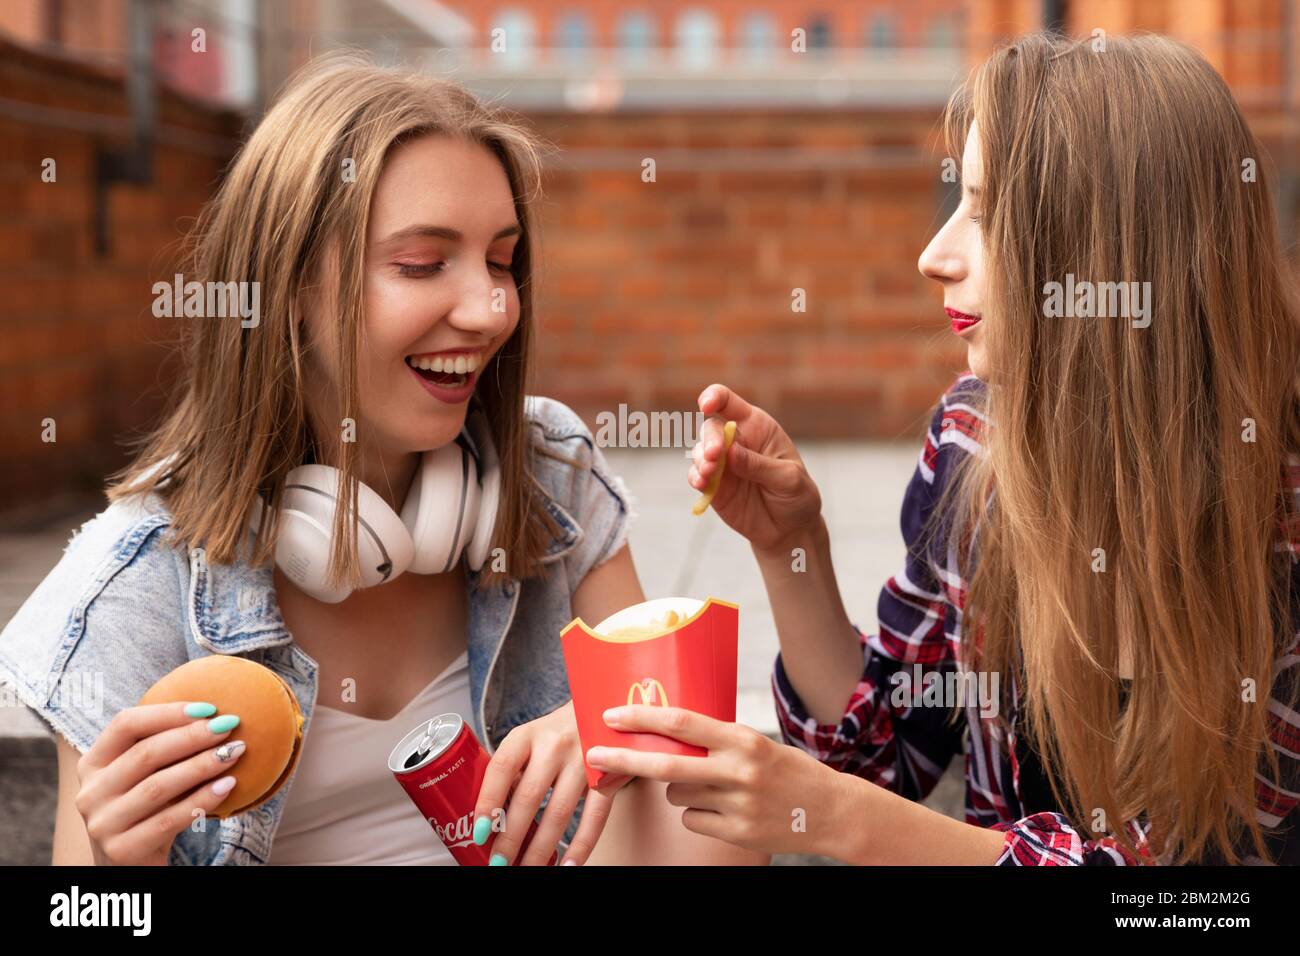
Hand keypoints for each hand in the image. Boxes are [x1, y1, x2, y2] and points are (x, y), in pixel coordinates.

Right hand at [75, 702, 247, 864]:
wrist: (130, 864)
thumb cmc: (145, 808)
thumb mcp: (143, 776)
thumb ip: (162, 747)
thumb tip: (212, 714)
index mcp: (93, 763)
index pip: (125, 725)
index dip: (167, 713)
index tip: (208, 708)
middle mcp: (91, 792)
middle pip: (146, 754)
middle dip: (192, 736)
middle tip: (229, 726)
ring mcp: (102, 823)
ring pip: (158, 786)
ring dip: (202, 765)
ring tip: (234, 751)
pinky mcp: (121, 849)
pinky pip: (169, 819)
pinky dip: (202, 800)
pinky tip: (228, 785)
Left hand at [472, 700, 630, 865]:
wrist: (602, 709)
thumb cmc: (556, 734)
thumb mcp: (530, 740)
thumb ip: (514, 772)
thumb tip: (492, 821)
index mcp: (527, 735)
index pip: (501, 768)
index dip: (488, 802)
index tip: (479, 833)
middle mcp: (555, 745)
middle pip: (528, 797)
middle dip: (511, 838)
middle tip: (498, 863)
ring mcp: (584, 760)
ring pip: (559, 813)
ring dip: (540, 849)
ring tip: (526, 869)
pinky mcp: (607, 776)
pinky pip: (594, 817)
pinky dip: (581, 846)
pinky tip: (568, 865)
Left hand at [585, 705, 843, 857]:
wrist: (831, 811)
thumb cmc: (786, 770)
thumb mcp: (754, 744)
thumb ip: (715, 741)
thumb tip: (661, 732)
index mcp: (742, 739)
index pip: (682, 722)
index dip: (642, 717)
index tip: (612, 714)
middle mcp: (739, 770)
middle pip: (665, 763)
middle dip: (624, 758)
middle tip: (595, 753)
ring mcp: (737, 805)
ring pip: (677, 795)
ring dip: (679, 789)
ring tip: (713, 786)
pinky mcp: (737, 834)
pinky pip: (692, 820)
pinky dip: (697, 814)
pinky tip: (725, 810)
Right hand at [689, 384, 822, 552]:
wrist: (791, 530)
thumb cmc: (797, 495)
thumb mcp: (789, 478)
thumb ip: (760, 465)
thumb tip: (730, 452)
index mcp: (756, 427)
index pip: (728, 402)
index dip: (714, 397)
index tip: (705, 405)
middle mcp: (735, 441)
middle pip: (711, 429)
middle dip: (710, 440)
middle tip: (714, 456)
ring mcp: (722, 464)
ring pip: (699, 452)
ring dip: (700, 461)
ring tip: (708, 474)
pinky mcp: (713, 486)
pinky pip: (697, 476)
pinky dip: (696, 478)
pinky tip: (702, 483)